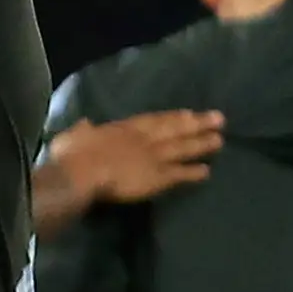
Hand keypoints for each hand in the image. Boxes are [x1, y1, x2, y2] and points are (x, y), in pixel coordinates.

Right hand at [48, 112, 223, 206]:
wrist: (81, 174)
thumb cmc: (73, 155)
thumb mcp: (73, 135)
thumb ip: (83, 130)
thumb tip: (85, 124)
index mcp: (123, 128)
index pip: (153, 120)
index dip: (173, 117)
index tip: (189, 113)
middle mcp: (144, 140)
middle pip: (175, 130)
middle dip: (197, 124)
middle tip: (219, 119)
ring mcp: (153, 158)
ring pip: (182, 149)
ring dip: (201, 145)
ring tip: (220, 141)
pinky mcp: (157, 178)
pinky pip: (179, 175)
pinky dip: (193, 173)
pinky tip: (207, 172)